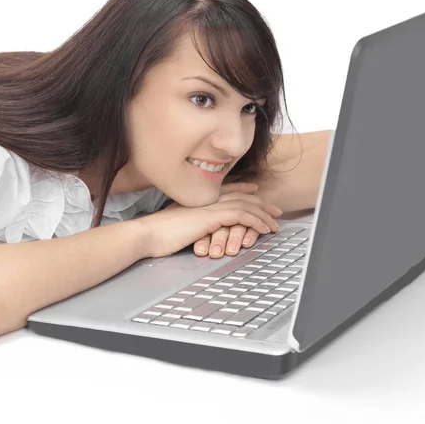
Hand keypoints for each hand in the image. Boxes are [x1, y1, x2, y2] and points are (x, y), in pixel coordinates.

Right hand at [137, 183, 282, 259]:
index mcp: (198, 198)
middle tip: (275, 210)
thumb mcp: (177, 224)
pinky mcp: (213, 216)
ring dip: (263, 215)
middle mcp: (206, 198)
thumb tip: (196, 227)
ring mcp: (210, 206)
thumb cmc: (158, 233)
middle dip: (260, 203)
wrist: (149, 234)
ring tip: (275, 224)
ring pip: (245, 206)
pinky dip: (256, 222)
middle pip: (240, 196)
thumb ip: (190, 221)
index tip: (255, 190)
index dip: (243, 189)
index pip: (226, 190)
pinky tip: (265, 229)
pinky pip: (242, 217)